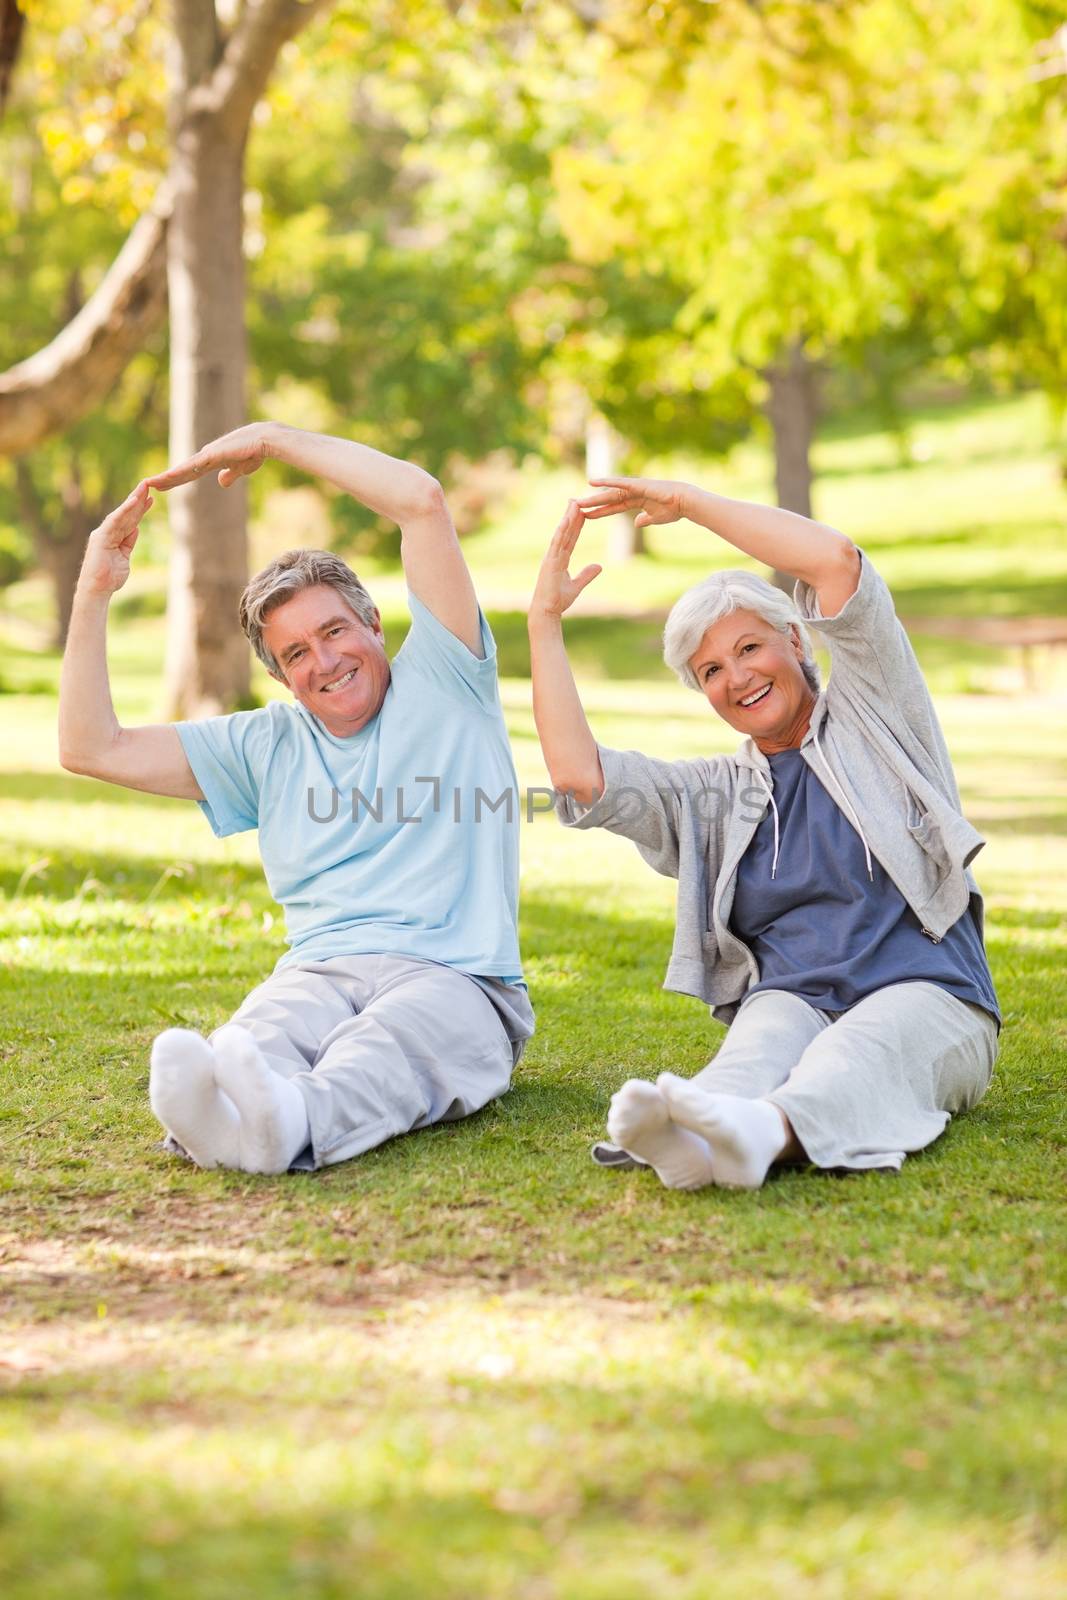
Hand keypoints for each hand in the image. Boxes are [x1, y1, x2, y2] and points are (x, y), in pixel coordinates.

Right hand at [78, 481, 153, 595]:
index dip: (141, 509)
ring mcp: (104, 533)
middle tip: (150, 484)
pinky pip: (115, 520)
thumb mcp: (124, 557)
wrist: (97, 589)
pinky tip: (134, 501)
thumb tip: (136, 529)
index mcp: (115, 537)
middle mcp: (108, 532)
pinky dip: (124, 510)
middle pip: (127, 513)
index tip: (152, 498)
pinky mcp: (101, 536)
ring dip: (134, 500)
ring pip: (122, 513)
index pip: (130, 520)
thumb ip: (128, 543)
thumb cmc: (109, 577)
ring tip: (144, 487)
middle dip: (139, 499)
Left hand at [146, 422, 278, 491]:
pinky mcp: (212, 455)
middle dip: (166, 479)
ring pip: (183, 469)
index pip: (190, 473)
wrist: (264, 441)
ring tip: (151, 483)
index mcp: (212, 461)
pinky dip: (179, 472)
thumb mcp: (240, 469)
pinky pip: (192, 466)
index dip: (176, 480)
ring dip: (167, 477)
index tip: (163, 485)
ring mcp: (208, 455)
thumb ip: (230, 475)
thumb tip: (221, 482)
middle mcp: (206, 456)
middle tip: (148, 485)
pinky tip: (168, 477)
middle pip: (182, 471)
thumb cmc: (255, 452)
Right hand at [529, 501, 601, 621]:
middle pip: (565, 532)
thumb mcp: (576, 586)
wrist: (547, 611)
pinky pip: (557, 542)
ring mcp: (551, 557)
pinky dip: (562, 530)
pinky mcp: (550, 561)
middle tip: (576, 500)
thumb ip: (586, 575)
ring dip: (567, 518)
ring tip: (573, 503)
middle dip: (571, 516)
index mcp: (560, 560)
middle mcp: (554, 555)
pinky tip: (567, 519)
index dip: (576, 526)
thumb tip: (599, 566)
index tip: (582, 513)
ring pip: (561, 533)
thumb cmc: (558, 601)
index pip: (570, 539)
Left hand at [578, 476, 687, 529]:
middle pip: (608, 499)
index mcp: (636, 501)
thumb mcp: (655, 518)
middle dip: (593, 504)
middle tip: (575, 506)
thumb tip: (636, 523)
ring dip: (594, 496)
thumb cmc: (674, 509)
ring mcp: (635, 487)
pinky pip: (619, 483)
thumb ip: (645, 520)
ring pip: (610, 493)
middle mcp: (633, 493)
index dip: (600, 512)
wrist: (685, 502)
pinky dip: (606, 481)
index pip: (613, 507)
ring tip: (578, 500)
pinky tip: (593, 481)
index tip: (586, 516)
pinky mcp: (638, 484)